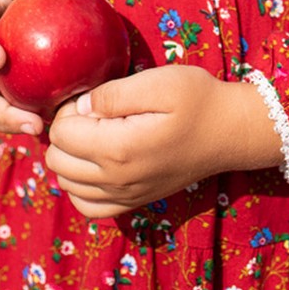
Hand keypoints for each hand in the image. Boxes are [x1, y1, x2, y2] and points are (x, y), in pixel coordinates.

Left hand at [45, 66, 279, 217]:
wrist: (230, 131)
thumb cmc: (197, 99)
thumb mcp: (158, 82)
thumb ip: (111, 94)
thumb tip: (79, 107)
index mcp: (118, 148)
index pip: (60, 134)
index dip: (69, 110)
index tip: (94, 99)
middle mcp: (116, 180)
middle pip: (57, 161)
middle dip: (65, 133)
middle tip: (94, 114)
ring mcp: (125, 196)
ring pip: (66, 185)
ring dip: (71, 158)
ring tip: (96, 134)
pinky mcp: (134, 202)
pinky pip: (87, 207)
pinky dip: (80, 186)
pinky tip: (96, 163)